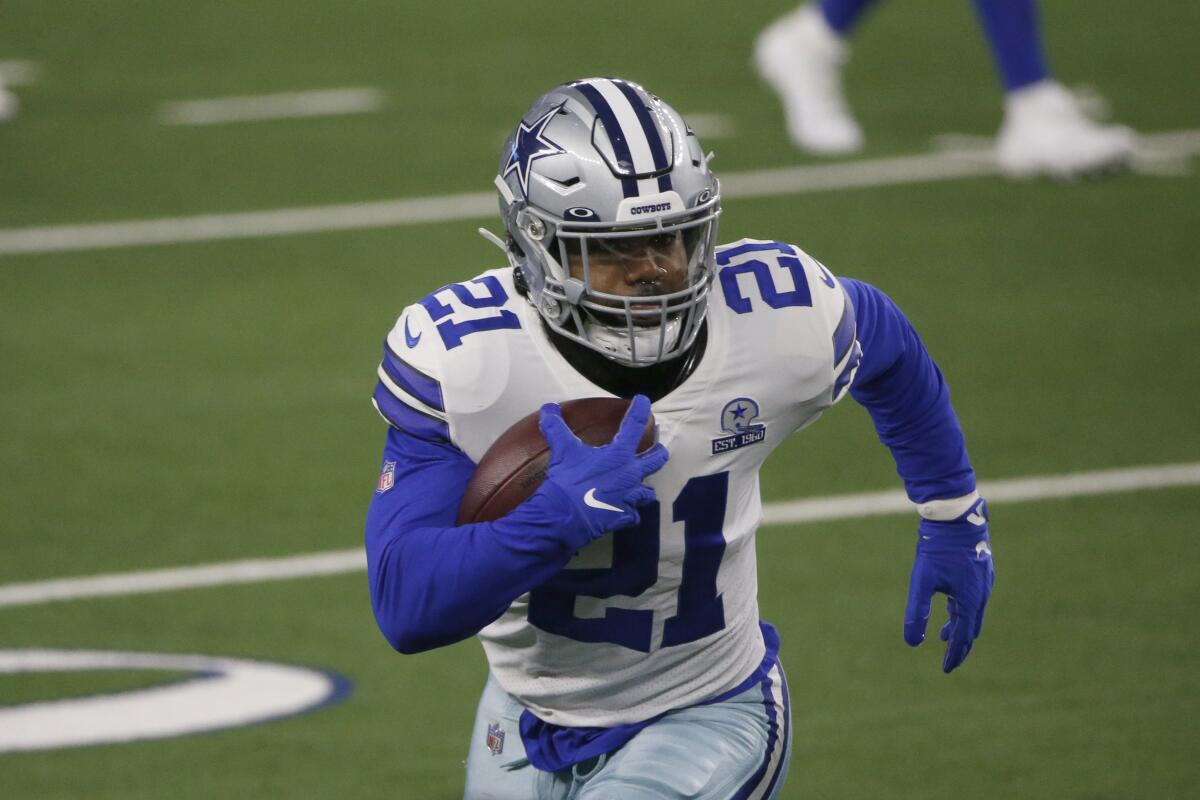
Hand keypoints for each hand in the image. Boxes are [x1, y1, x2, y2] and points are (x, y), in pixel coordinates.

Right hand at [538, 394, 668, 539]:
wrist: (565, 515)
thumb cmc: (567, 480)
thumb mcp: (562, 450)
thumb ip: (556, 428)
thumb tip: (548, 408)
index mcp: (619, 454)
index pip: (635, 425)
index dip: (641, 410)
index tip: (644, 401)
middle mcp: (630, 474)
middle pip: (656, 461)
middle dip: (659, 453)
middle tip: (659, 449)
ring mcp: (629, 497)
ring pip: (647, 493)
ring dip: (644, 489)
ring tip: (641, 487)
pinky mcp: (623, 516)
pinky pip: (633, 515)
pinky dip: (630, 513)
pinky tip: (625, 512)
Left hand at [903, 498, 994, 672]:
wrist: (955, 516)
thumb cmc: (936, 548)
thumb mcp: (922, 581)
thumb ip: (917, 612)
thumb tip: (912, 643)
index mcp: (970, 600)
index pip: (963, 637)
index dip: (954, 654)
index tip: (946, 669)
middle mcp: (981, 593)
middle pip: (972, 628)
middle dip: (960, 645)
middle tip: (949, 661)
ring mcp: (983, 581)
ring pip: (972, 613)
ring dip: (959, 627)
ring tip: (943, 636)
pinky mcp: (980, 570)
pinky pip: (973, 598)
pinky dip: (961, 610)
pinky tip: (951, 607)